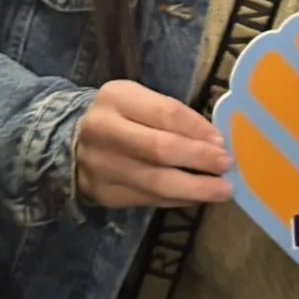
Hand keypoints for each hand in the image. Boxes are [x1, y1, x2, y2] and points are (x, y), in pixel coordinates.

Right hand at [74, 80, 232, 207]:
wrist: (71, 142)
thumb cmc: (119, 116)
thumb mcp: (140, 100)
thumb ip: (172, 116)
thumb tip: (214, 140)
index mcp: (116, 98)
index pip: (165, 114)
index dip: (197, 129)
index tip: (222, 141)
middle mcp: (103, 131)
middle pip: (159, 150)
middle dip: (199, 159)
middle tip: (227, 166)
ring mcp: (100, 166)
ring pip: (155, 182)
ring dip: (194, 188)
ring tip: (222, 190)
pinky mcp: (103, 194)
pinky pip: (148, 200)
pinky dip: (176, 199)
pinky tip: (196, 197)